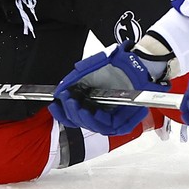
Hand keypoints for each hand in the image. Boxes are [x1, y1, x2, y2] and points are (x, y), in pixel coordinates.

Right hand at [48, 44, 166, 135]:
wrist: (134, 60)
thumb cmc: (114, 64)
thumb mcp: (88, 70)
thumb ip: (73, 81)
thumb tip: (59, 92)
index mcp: (90, 102)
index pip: (73, 115)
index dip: (62, 113)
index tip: (54, 106)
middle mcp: (101, 111)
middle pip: (82, 123)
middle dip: (72, 114)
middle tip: (68, 102)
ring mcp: (114, 116)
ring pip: (97, 127)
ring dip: (85, 119)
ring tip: (79, 108)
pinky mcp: (127, 119)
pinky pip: (114, 127)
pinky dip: (102, 122)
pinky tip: (92, 113)